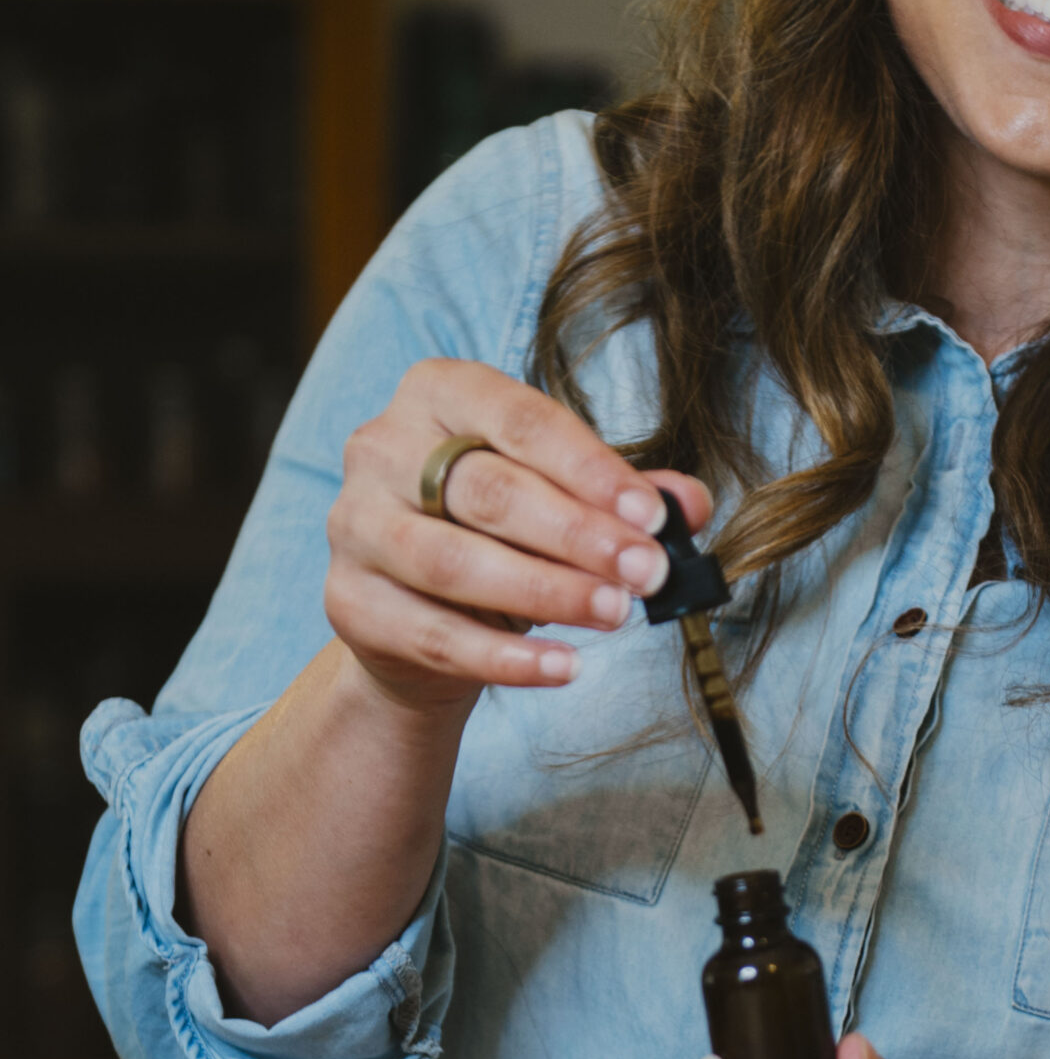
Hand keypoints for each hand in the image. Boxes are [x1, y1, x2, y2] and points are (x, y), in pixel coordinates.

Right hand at [324, 357, 711, 714]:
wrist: (418, 614)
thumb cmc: (497, 531)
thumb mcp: (561, 499)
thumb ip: (623, 496)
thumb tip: (691, 504)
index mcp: (438, 392)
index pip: (521, 421)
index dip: (592, 469)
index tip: (654, 517)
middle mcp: (382, 447)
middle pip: (488, 491)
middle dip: (579, 534)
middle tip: (647, 572)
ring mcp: (355, 525)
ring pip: (454, 562)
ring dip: (545, 591)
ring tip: (615, 613)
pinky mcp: (349, 602)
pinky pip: (435, 635)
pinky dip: (505, 657)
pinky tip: (563, 666)